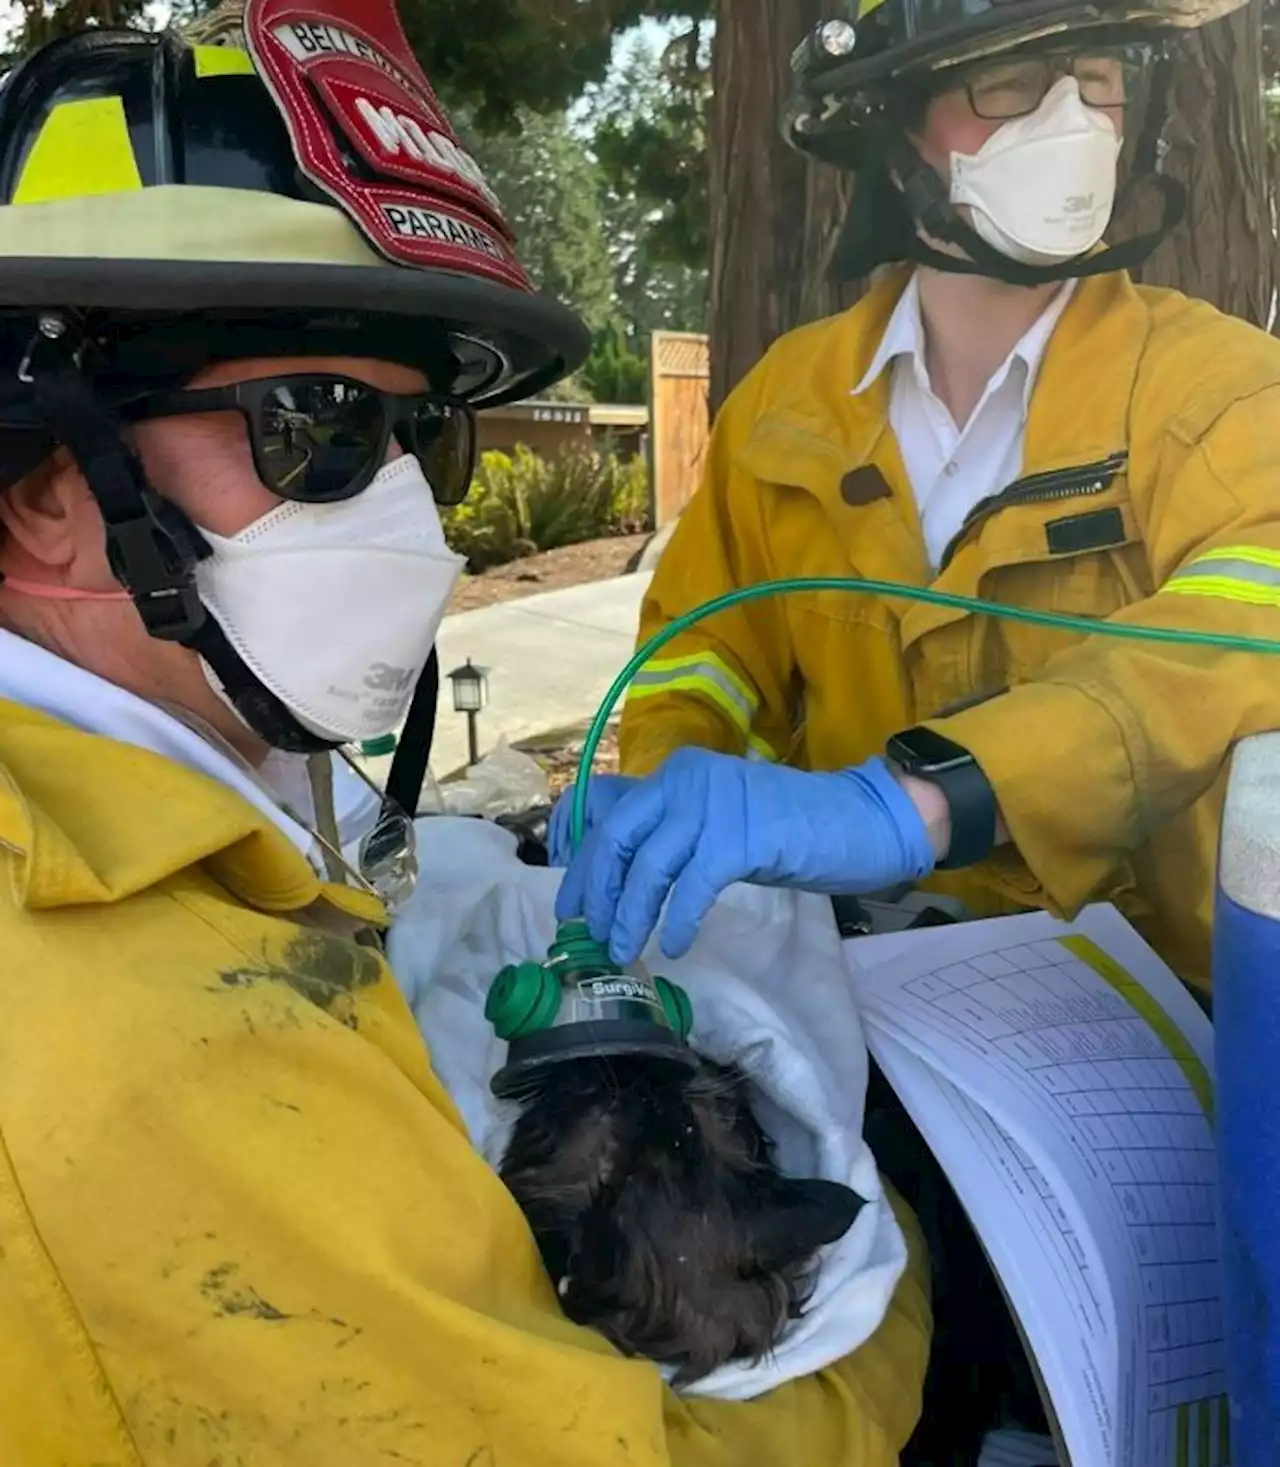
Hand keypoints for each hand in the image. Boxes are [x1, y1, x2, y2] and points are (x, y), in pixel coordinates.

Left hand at [555, 748, 936, 962]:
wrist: (857, 821)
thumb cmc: (788, 828)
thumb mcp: (717, 820)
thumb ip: (674, 834)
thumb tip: (624, 875)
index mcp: (676, 775)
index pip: (610, 816)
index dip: (583, 861)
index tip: (572, 902)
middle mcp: (685, 782)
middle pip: (618, 840)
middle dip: (595, 890)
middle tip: (587, 932)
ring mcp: (711, 808)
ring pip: (649, 867)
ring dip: (630, 914)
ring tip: (622, 949)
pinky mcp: (738, 839)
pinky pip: (692, 887)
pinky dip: (677, 920)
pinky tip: (673, 945)